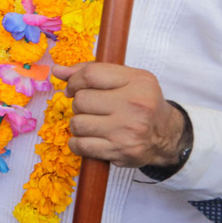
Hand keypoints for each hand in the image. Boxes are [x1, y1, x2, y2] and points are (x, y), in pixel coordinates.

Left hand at [53, 62, 186, 168]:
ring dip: (78, 124)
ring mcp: (128, 130)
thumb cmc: (139, 102)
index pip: (90, 75)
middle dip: (79, 104)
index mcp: (138, 82)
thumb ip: (90, 71)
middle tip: (91, 109)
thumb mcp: (125, 79)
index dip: (73, 81)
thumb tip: (56, 70)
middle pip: (81, 100)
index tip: (72, 88)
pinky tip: (89, 138)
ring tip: (92, 124)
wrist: (165, 136)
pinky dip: (78, 143)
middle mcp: (135, 106)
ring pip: (77, 123)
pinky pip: (80, 145)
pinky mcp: (121, 151)